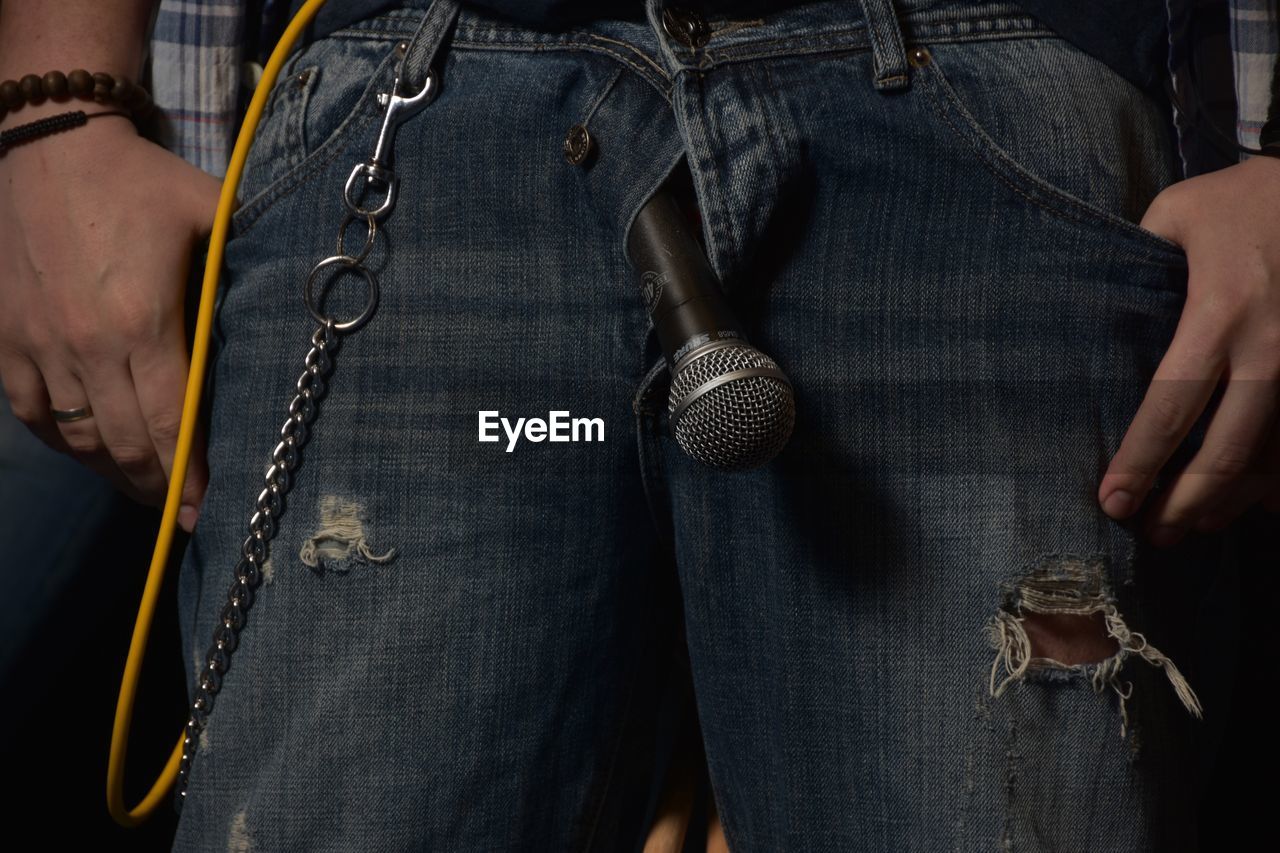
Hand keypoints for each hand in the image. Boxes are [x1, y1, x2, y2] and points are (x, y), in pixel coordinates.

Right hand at [0, 114, 221, 531]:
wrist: (48, 144)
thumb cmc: (142, 183)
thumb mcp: (211, 215)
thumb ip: (248, 269)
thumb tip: (309, 303)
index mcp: (143, 321)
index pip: (170, 423)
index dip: (192, 475)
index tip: (210, 508)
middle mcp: (85, 344)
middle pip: (126, 444)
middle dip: (161, 488)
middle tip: (187, 515)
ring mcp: (37, 345)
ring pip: (79, 439)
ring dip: (117, 474)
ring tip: (150, 492)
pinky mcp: (4, 338)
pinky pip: (34, 414)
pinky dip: (66, 442)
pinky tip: (94, 454)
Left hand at [1098, 154, 1279, 545]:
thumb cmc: (1240, 201)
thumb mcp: (1175, 216)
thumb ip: (1135, 265)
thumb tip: (1091, 314)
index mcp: (1221, 311)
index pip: (1172, 405)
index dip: (1140, 461)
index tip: (1112, 502)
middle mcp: (1270, 349)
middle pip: (1228, 452)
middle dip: (1186, 504)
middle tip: (1151, 535)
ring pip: (1273, 459)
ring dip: (1231, 502)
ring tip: (1192, 528)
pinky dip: (1278, 481)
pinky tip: (1255, 505)